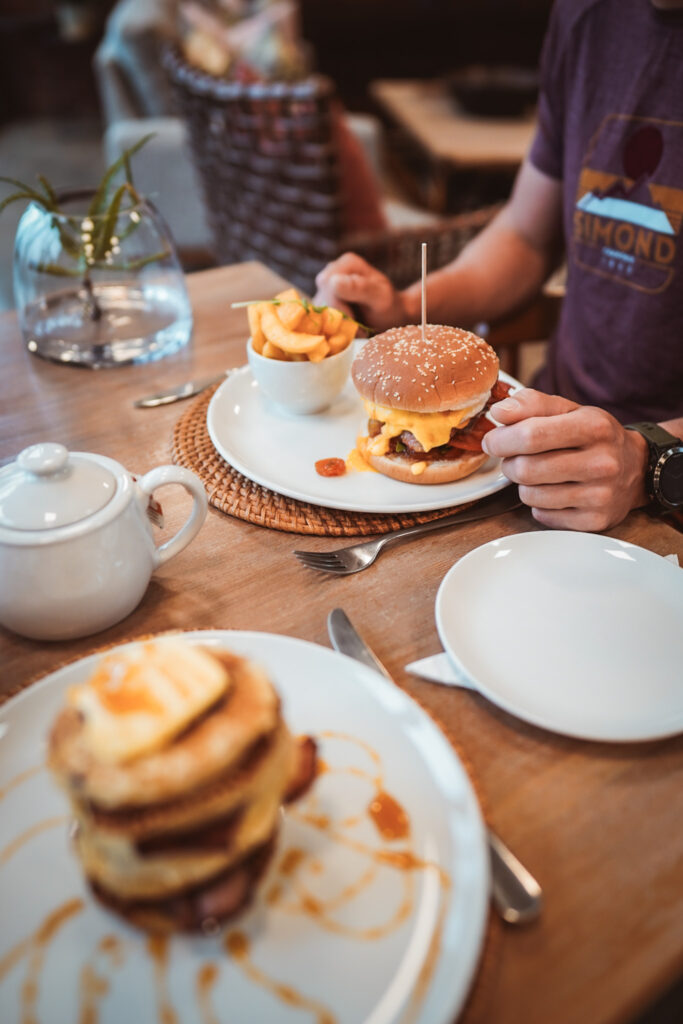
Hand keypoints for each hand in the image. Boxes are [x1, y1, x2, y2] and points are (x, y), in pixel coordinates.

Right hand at [314, 252, 407, 331]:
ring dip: (335, 325)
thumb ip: (360, 288)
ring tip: (355, 329)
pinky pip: (318, 318)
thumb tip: (333, 282)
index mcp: (347, 264)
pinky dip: (332, 327)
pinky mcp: (323, 302)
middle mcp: (332, 271)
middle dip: (338, 319)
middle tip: (358, 329)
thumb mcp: (380, 298)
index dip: (340, 309)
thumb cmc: (389, 307)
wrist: (391, 317)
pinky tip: (347, 330)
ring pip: (318, 310)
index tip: (357, 322)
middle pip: (322, 299)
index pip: (329, 286)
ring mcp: (326, 287)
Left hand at [481, 388, 648, 530]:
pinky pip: (542, 516)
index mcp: (594, 426)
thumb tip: (499, 412)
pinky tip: (554, 492)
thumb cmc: (593, 436)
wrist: (635, 468)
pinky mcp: (595, 521)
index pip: (530, 435)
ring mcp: (600, 495)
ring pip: (530, 496)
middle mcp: (601, 462)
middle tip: (515, 459)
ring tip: (537, 474)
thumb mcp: (569, 410)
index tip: (492, 441)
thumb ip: (531, 404)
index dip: (501, 439)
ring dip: (523, 485)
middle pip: (526, 469)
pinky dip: (538, 505)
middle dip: (510, 463)